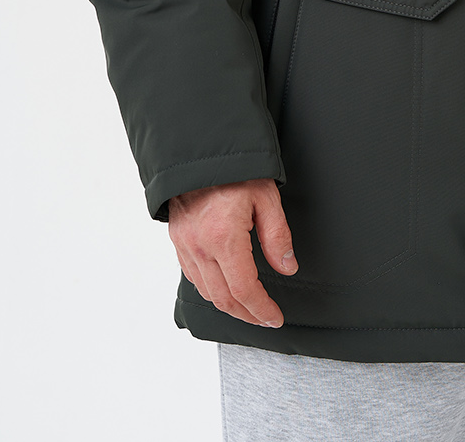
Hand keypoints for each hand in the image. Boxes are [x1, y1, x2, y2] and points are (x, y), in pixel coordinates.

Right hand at [168, 177, 296, 326]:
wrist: (199, 148)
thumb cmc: (234, 166)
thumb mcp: (266, 195)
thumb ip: (277, 235)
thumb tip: (287, 267)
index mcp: (224, 237)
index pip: (245, 290)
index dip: (262, 309)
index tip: (275, 316)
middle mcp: (200, 246)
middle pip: (224, 299)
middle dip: (247, 314)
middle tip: (265, 317)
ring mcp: (185, 245)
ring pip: (206, 292)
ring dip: (228, 306)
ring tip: (248, 307)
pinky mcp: (177, 240)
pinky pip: (193, 276)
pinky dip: (210, 290)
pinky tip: (224, 287)